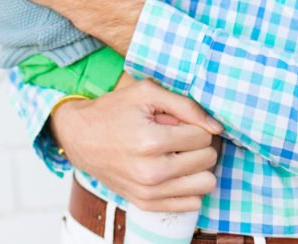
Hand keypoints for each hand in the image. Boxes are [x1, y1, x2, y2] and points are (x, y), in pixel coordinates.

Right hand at [51, 79, 221, 211]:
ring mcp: (149, 193)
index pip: (203, 136)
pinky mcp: (146, 204)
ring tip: (181, 152)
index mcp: (151, 141)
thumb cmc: (114, 110)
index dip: (197, 124)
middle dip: (200, 144)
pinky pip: (191, 203)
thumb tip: (216, 126)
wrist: (81, 137)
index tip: (182, 121)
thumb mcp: (147, 93)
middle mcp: (152, 172)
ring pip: (205, 184)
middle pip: (207, 160)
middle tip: (182, 134)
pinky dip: (189, 185)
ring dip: (198, 166)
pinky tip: (176, 169)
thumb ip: (185, 105)